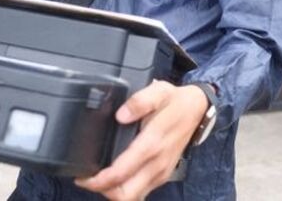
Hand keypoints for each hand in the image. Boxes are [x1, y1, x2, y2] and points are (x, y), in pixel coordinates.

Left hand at [75, 80, 208, 200]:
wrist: (197, 109)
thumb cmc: (174, 101)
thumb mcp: (158, 91)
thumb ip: (139, 101)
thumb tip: (120, 115)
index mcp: (152, 144)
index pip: (121, 173)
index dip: (99, 180)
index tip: (83, 175)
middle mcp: (156, 163)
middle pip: (126, 195)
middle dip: (103, 191)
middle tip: (87, 179)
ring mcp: (161, 172)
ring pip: (133, 197)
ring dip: (114, 192)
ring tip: (99, 178)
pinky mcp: (162, 175)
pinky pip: (141, 192)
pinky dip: (125, 189)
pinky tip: (116, 176)